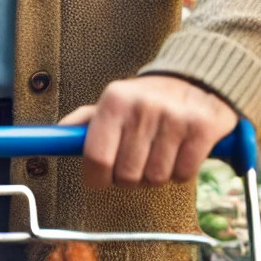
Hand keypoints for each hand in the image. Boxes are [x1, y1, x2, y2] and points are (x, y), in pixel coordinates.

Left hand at [60, 75, 238, 189]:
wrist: (197, 80)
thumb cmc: (149, 99)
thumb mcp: (115, 101)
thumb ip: (85, 120)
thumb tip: (58, 134)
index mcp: (115, 100)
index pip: (96, 156)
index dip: (96, 178)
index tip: (99, 181)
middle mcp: (143, 107)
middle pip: (126, 174)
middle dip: (129, 177)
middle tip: (136, 163)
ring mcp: (174, 118)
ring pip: (156, 178)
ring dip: (156, 175)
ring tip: (160, 154)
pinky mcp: (202, 128)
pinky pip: (183, 174)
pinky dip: (181, 172)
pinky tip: (180, 154)